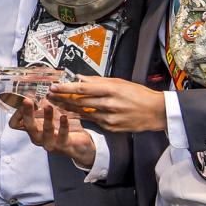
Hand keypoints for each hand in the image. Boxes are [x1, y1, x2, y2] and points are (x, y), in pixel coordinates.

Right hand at [11, 100, 96, 166]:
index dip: (17, 112)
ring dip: (47, 117)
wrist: (78, 146)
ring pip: (46, 130)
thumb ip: (41, 105)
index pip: (15, 123)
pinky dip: (64, 125)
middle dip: (27, 112)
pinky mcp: (62, 146)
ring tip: (48, 106)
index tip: (24, 99)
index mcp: (32, 129)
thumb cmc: (61, 129)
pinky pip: (62, 135)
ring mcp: (49, 143)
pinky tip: (65, 116)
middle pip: (28, 125)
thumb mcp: (49, 116)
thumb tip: (36, 89)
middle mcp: (37, 137)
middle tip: (27, 100)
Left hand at [50, 76, 166, 133]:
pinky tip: (71, 113)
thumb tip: (79, 78)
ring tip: (56, 103)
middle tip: (50, 96)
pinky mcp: (111, 127)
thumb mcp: (119, 82)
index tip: (53, 87)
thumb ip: (98, 81)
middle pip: (79, 101)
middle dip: (62, 98)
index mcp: (110, 89)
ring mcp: (109, 118)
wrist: (156, 111)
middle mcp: (108, 104)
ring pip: (83, 113)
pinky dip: (81, 116)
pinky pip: (92, 121)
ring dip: (68, 108)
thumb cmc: (138, 94)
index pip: (82, 88)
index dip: (65, 88)